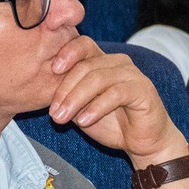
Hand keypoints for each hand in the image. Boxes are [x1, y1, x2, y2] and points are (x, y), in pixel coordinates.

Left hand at [47, 37, 183, 159]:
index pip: (83, 45)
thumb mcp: (82, 108)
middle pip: (86, 66)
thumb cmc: (112, 124)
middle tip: (53, 113)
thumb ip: (68, 96)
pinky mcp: (143, 90)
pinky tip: (84, 121)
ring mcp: (132, 74)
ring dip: (76, 100)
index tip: (52, 70)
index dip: (67, 53)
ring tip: (62, 118)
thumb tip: (45, 91)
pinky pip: (115, 93)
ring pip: (98, 78)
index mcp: (103, 61)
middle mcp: (118, 62)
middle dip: (65, 90)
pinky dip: (96, 107)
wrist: (142, 143)